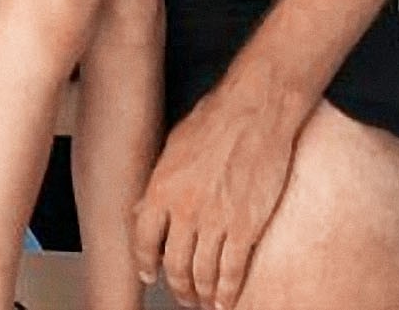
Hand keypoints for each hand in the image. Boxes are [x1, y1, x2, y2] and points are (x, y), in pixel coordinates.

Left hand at [133, 85, 297, 309]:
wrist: (256, 107)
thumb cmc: (217, 115)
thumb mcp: (175, 144)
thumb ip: (160, 181)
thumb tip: (147, 208)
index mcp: (162, 188)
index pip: (143, 240)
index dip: (145, 263)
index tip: (150, 274)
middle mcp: (184, 210)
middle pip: (174, 266)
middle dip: (177, 286)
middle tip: (183, 294)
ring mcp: (216, 221)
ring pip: (202, 275)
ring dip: (202, 294)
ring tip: (204, 300)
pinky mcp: (246, 226)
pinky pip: (232, 272)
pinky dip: (228, 293)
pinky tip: (226, 301)